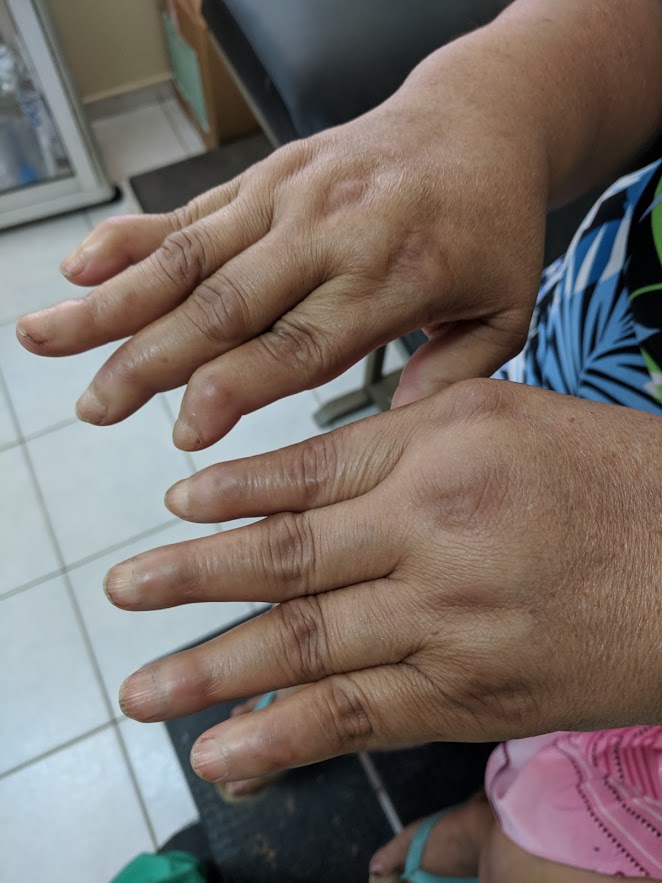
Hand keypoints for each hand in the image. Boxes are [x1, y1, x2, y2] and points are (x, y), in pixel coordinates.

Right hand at [16, 38, 548, 446]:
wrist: (481, 118)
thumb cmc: (491, 225)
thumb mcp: (505, 311)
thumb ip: (451, 377)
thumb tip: (389, 440)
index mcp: (395, 276)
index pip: (298, 345)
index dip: (235, 390)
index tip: (182, 435)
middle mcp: (330, 231)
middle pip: (224, 304)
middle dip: (148, 359)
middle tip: (94, 408)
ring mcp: (290, 195)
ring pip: (188, 256)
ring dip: (113, 300)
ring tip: (45, 336)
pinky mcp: (267, 174)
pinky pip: (191, 211)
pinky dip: (131, 238)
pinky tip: (81, 265)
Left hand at [105, 380, 661, 782]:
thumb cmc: (611, 477)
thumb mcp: (508, 416)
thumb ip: (409, 435)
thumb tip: (322, 465)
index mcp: (439, 447)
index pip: (309, 469)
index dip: (234, 491)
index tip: (176, 504)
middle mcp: (431, 528)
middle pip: (288, 558)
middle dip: (193, 577)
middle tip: (125, 589)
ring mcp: (446, 618)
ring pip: (307, 644)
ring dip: (215, 669)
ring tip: (145, 691)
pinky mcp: (470, 694)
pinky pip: (361, 718)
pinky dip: (285, 737)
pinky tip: (225, 754)